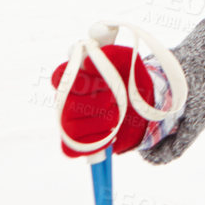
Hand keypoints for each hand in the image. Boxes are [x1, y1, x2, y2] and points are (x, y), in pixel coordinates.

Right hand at [51, 41, 155, 158]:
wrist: (145, 107)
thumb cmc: (130, 79)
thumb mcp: (129, 61)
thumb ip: (112, 54)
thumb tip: (88, 61)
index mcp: (74, 76)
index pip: (59, 76)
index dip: (79, 80)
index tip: (102, 80)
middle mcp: (66, 99)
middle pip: (68, 104)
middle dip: (98, 101)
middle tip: (115, 96)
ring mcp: (68, 122)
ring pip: (73, 128)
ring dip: (103, 120)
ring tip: (118, 113)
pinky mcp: (75, 144)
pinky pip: (73, 149)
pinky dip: (96, 143)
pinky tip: (111, 134)